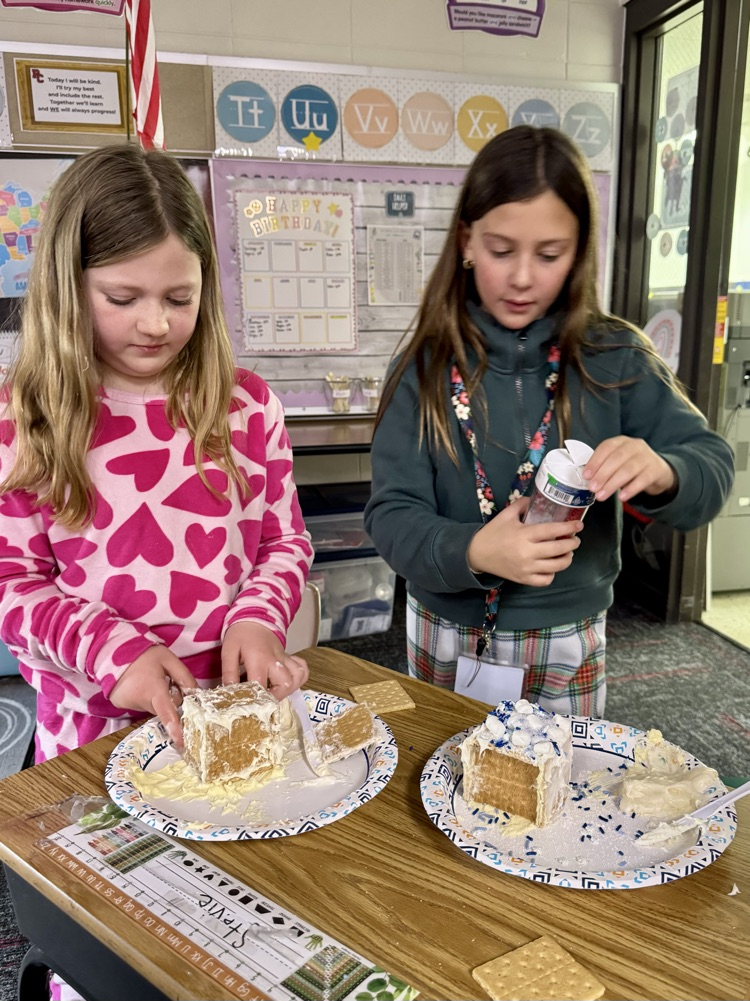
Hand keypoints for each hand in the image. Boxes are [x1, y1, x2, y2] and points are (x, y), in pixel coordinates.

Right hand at [109, 645, 197, 750]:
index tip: (181, 743)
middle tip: (164, 681)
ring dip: (156, 699)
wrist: (115, 651)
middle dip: (169, 700)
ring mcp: (127, 705)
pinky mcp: (120, 705)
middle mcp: (139, 700)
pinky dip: (144, 699)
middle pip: (163, 709)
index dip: (175, 728)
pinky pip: (141, 706)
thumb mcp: (169, 659)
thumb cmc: (145, 654)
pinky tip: (139, 685)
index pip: (166, 712)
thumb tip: (197, 696)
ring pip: (152, 708)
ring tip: (149, 680)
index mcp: (153, 688)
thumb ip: (184, 678)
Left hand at [222, 620, 308, 698]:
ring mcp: (285, 658)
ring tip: (275, 693)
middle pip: (285, 684)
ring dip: (289, 689)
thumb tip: (229, 692)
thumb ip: (229, 672)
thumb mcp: (228, 651)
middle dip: (275, 697)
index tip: (247, 707)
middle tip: (263, 702)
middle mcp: (275, 659)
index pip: (260, 685)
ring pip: (298, 677)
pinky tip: (288, 682)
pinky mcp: (289, 657)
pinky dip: (299, 678)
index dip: (255, 700)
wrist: (254, 617)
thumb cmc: (240, 635)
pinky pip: (302, 669)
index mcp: (258, 659)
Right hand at [467, 497, 582, 587]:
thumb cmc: (493, 533)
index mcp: (524, 534)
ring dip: (567, 558)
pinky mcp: (523, 579)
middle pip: (559, 549)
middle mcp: (527, 552)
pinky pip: (545, 580)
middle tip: (575, 540)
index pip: (552, 530)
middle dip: (572, 544)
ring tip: (568, 553)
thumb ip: (523, 504)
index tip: (579, 525)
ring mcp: (526, 568)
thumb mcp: (506, 514)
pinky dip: (552, 574)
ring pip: (556, 566)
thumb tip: (538, 498)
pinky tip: (552, 566)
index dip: (569, 527)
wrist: (476, 554)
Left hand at [584, 436, 676, 502]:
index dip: (595, 461)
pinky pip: (642, 480)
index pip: (607, 447)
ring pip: (628, 470)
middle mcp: (635, 446)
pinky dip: (630, 489)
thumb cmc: (632, 466)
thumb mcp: (617, 462)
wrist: (658, 471)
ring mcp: (647, 457)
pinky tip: (621, 497)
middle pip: (617, 458)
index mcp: (621, 441)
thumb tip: (588, 480)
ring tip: (602, 495)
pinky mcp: (656, 470)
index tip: (586, 475)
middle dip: (602, 474)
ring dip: (612, 484)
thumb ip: (604, 467)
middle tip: (592, 488)